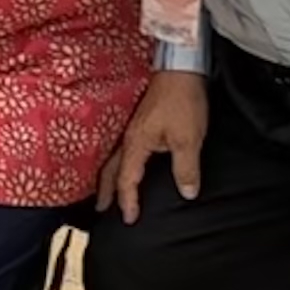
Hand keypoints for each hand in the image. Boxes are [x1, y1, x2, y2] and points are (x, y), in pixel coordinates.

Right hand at [96, 66, 208, 221]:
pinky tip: (124, 163)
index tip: (129, 219)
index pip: (126, 180)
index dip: (128, 201)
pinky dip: (117, 162)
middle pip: (109, 170)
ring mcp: (132, 128)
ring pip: (112, 158)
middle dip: (105, 191)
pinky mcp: (140, 122)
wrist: (181, 71)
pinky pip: (121, 148)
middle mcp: (128, 138)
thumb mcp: (188, 139)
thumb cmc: (181, 102)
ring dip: (107, 177)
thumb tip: (187, 193)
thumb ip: (186, 169)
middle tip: (101, 208)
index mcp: (136, 144)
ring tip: (107, 190)